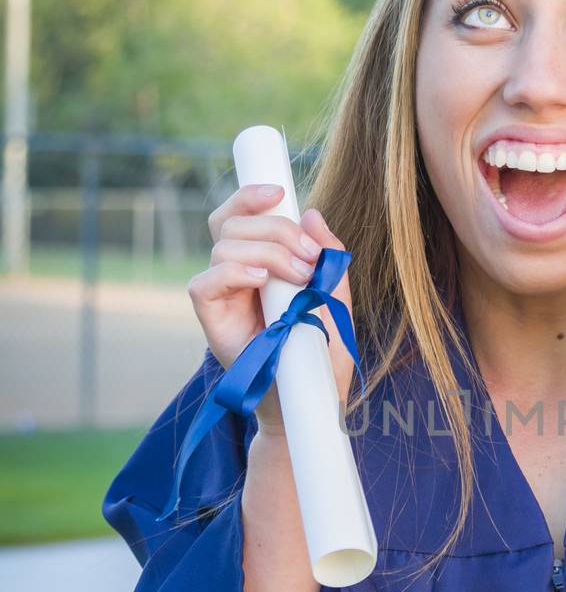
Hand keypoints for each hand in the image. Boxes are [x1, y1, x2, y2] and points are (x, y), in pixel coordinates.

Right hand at [189, 187, 356, 435]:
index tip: (280, 192)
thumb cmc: (322, 353)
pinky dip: (232, 273)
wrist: (311, 399)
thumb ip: (327, 255)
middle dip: (276, 230)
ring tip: (299, 279)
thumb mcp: (336, 297)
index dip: (251, 196)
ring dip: (267, 253)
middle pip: (234, 223)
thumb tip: (312, 213)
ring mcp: (223, 295)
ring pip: (224, 247)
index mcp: (262, 262)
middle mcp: (237, 273)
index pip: (242, 215)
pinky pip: (204, 283)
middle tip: (310, 259)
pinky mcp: (212, 319)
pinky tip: (260, 281)